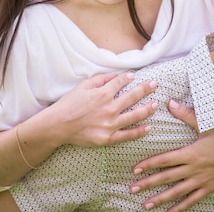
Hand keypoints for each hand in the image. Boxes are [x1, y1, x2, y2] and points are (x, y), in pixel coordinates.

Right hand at [43, 72, 158, 146]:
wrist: (58, 125)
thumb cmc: (69, 104)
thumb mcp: (83, 86)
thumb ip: (101, 79)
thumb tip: (117, 76)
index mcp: (104, 93)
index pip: (121, 82)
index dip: (128, 78)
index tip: (133, 76)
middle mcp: (110, 108)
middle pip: (133, 96)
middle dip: (145, 89)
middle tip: (155, 84)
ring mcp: (110, 124)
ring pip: (134, 116)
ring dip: (147, 109)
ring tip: (155, 105)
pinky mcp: (107, 138)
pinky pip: (127, 135)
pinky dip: (139, 132)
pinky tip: (148, 128)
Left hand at [130, 101, 213, 210]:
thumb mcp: (206, 124)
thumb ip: (186, 114)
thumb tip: (170, 103)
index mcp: (190, 153)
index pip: (164, 160)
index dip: (149, 165)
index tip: (135, 170)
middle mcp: (193, 169)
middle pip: (166, 178)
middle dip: (148, 183)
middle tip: (132, 188)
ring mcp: (200, 180)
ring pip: (177, 192)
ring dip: (160, 198)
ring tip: (146, 205)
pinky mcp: (208, 188)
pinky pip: (192, 200)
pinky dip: (180, 207)